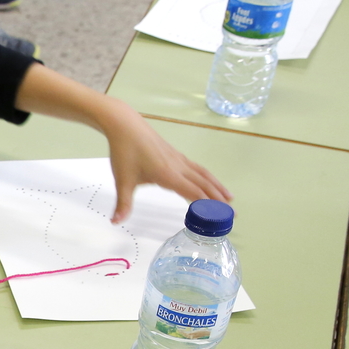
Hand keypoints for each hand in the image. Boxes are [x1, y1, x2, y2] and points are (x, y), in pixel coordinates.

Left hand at [101, 104, 228, 223]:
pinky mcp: (176, 154)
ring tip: (229, 197)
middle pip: (204, 183)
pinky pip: (196, 168)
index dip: (207, 204)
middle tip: (232, 213)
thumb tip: (116, 222)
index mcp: (168, 175)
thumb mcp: (123, 181)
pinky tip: (208, 181)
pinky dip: (207, 177)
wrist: (125, 126)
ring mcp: (178, 159)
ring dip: (217, 186)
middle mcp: (178, 167)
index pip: (193, 192)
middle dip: (218, 199)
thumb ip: (123, 203)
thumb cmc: (124, 152)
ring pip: (203, 174)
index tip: (219, 216)